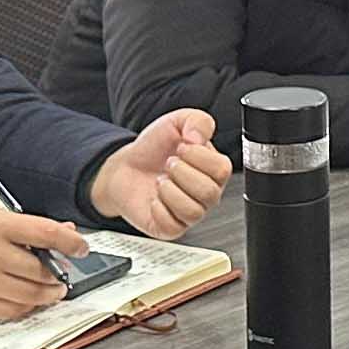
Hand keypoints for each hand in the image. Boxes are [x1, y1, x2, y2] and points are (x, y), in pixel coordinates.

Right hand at [0, 205, 82, 320]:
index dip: (70, 242)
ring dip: (49, 293)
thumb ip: (24, 226)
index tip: (81, 247)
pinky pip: (13, 310)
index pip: (45, 233)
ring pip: (32, 295)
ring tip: (53, 288)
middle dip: (60, 273)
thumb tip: (63, 234)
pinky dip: (26, 305)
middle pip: (42, 270)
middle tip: (64, 272)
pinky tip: (27, 298)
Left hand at [86, 110, 229, 238]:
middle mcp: (206, 194)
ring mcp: (190, 213)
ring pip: (193, 211)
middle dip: (181, 173)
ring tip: (161, 180)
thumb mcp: (176, 123)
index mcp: (213, 170)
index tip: (181, 148)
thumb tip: (199, 137)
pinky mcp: (171, 227)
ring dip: (170, 191)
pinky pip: (173, 225)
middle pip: (210, 193)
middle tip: (168, 164)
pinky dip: (159, 208)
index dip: (198, 156)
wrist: (127, 167)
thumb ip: (197, 121)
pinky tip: (155, 197)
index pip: (222, 170)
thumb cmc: (154, 149)